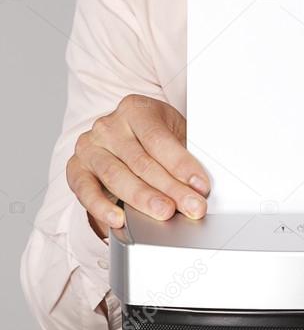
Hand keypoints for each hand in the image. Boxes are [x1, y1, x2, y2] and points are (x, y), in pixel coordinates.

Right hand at [66, 94, 209, 238]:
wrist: (126, 142)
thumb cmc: (155, 140)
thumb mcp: (175, 136)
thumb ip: (187, 155)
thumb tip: (201, 184)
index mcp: (136, 109)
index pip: (159, 139)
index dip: (181, 164)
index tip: (200, 185)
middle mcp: (108, 126)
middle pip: (141, 161)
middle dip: (170, 188)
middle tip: (191, 207)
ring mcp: (89, 147)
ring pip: (116, 176)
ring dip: (143, 199)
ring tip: (164, 213)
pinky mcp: (76, 169)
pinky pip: (85, 191)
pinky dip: (101, 207)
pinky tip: (119, 219)